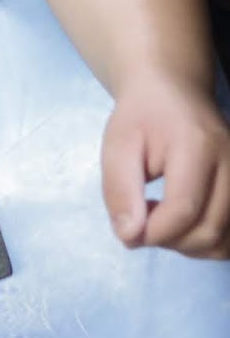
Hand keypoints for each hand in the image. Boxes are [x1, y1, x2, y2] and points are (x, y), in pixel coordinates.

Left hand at [102, 71, 229, 257]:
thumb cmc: (142, 117)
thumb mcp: (118, 145)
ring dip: (186, 246)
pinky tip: (182, 223)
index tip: (128, 229)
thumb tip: (130, 237)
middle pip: (209, 231)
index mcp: (197, 147)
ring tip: (161, 220)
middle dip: (168, 241)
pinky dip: (204, 242)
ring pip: (224, 242)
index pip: (184, 210)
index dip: (153, 232)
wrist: (174, 92)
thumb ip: (120, 191)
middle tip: (141, 220)